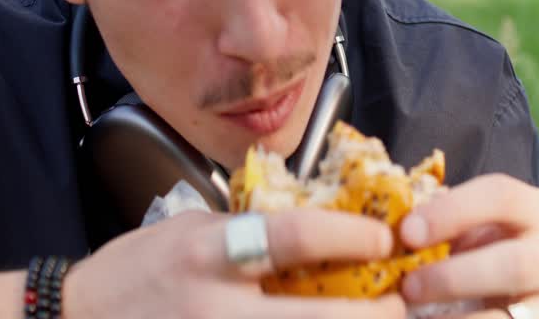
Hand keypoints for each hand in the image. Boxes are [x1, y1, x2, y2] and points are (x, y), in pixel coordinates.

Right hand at [63, 208, 408, 318]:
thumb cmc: (136, 269)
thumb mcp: (188, 229)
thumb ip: (246, 229)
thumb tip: (316, 228)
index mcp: (207, 251)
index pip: (291, 237)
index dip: (347, 237)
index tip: (383, 238)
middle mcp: (212, 304)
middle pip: (312, 316)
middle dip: (371, 315)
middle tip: (403, 305)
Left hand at [397, 174, 538, 317]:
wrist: (519, 307)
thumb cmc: (479, 260)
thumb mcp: (468, 238)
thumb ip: (436, 229)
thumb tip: (377, 228)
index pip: (501, 195)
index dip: (452, 211)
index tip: (406, 233)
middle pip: (517, 264)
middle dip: (455, 277)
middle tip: (407, 287)